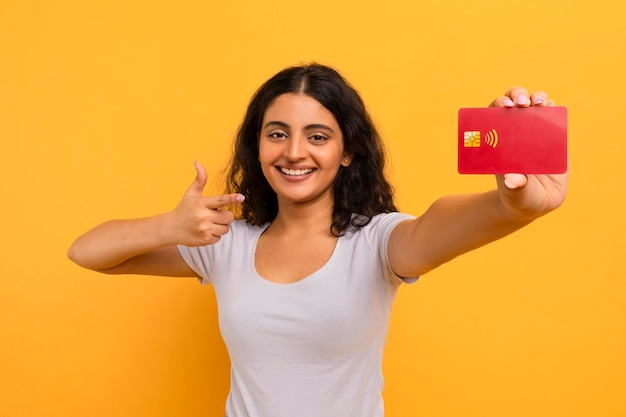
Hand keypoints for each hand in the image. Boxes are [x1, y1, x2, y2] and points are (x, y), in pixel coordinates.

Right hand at [170, 161, 243, 245]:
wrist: (171, 228)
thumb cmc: (184, 209)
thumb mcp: (191, 193)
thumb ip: (199, 179)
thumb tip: (198, 162)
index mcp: (201, 203)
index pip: (220, 200)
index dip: (232, 199)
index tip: (241, 197)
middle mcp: (203, 216)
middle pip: (229, 217)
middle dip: (225, 216)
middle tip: (214, 215)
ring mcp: (204, 229)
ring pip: (226, 228)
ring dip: (220, 226)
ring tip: (209, 223)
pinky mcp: (204, 240)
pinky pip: (219, 237)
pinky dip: (214, 235)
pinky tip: (205, 231)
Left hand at [489, 87, 568, 218]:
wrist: (537, 203)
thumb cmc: (519, 197)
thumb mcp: (515, 194)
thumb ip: (514, 187)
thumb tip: (513, 179)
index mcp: (498, 141)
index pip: (493, 115)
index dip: (497, 106)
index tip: (505, 107)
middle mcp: (514, 132)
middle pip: (513, 103)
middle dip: (516, 96)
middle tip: (522, 103)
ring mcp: (534, 132)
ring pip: (533, 105)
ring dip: (536, 97)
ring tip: (540, 103)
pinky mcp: (552, 137)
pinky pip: (552, 116)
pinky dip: (552, 107)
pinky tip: (551, 106)